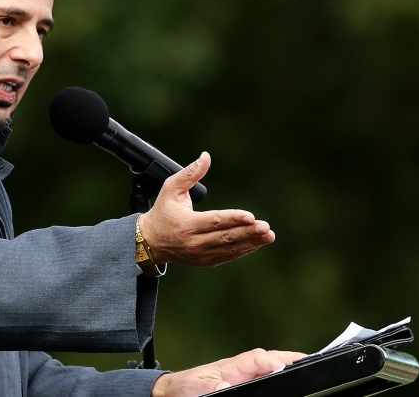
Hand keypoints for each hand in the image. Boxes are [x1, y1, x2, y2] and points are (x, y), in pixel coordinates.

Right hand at [138, 152, 274, 266]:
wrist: (150, 241)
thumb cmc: (162, 212)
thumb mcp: (170, 189)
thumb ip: (190, 173)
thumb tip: (206, 157)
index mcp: (186, 224)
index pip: (214, 221)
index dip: (233, 219)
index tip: (251, 217)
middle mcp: (194, 241)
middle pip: (225, 236)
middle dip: (248, 232)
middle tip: (266, 227)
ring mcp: (200, 254)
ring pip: (229, 248)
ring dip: (251, 242)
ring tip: (268, 235)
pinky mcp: (205, 261)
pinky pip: (227, 256)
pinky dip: (243, 250)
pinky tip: (256, 243)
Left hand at [151, 349, 305, 396]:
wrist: (171, 392)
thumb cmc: (183, 388)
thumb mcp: (196, 387)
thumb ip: (213, 385)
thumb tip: (226, 385)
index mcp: (230, 366)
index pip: (258, 358)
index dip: (273, 361)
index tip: (285, 368)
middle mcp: (240, 369)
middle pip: (269, 359)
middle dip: (289, 359)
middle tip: (311, 363)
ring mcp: (243, 377)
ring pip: (269, 368)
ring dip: (287, 366)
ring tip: (306, 369)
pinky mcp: (242, 385)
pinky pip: (264, 378)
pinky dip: (278, 376)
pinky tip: (289, 380)